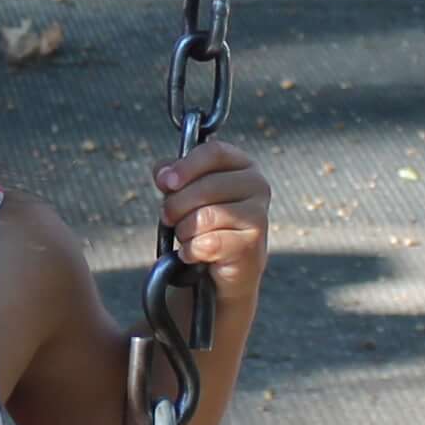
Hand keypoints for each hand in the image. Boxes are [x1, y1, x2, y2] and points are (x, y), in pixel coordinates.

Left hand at [155, 142, 270, 301]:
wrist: (222, 272)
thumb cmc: (204, 226)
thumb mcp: (185, 194)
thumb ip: (173, 177)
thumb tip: (165, 175)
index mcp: (242, 165)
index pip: (214, 152)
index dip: (186, 166)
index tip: (165, 183)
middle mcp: (257, 185)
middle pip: (207, 185)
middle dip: (177, 204)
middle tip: (167, 217)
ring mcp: (259, 216)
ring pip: (207, 216)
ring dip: (184, 230)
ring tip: (185, 236)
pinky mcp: (252, 245)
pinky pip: (209, 243)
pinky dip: (192, 250)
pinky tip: (193, 253)